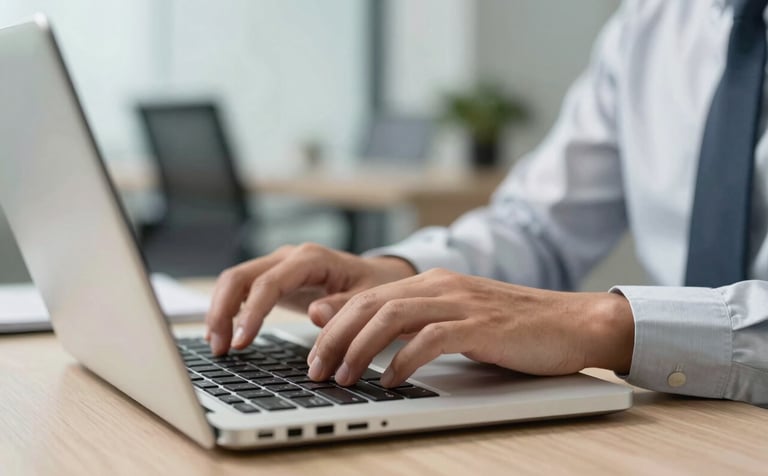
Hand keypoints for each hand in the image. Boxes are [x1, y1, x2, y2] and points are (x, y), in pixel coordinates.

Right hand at [204, 243, 416, 354]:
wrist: (379, 277)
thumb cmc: (375, 287)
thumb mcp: (369, 298)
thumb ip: (344, 306)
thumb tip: (315, 314)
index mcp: (311, 259)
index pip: (270, 282)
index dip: (252, 312)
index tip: (241, 341)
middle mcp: (289, 257)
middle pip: (240, 276)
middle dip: (223, 311)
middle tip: (220, 348)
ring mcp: (279, 266)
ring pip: (235, 281)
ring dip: (220, 312)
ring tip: (218, 347)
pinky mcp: (274, 279)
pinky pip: (242, 290)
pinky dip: (229, 310)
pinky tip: (224, 335)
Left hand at [306, 268, 634, 386]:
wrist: (574, 323)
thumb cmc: (515, 329)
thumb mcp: (456, 320)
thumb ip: (414, 322)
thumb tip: (367, 338)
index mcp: (432, 282)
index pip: (367, 296)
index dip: (333, 324)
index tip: (313, 353)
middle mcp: (441, 286)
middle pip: (369, 304)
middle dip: (334, 338)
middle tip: (316, 370)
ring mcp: (461, 303)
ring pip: (391, 317)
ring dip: (359, 350)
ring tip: (343, 378)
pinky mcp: (481, 326)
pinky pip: (430, 339)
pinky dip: (403, 362)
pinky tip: (389, 382)